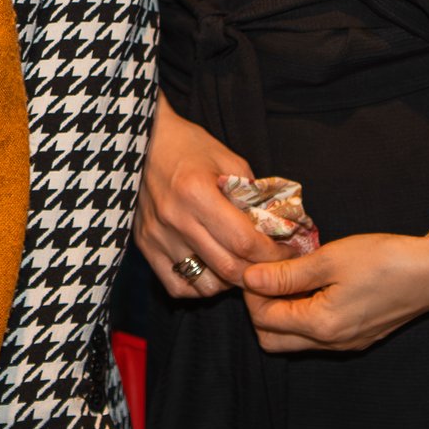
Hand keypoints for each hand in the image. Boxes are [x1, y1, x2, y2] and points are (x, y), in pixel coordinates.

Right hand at [137, 92, 290, 297]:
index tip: (288, 249)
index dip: (273, 252)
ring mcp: (158, 236)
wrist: (140, 142)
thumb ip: (252, 193)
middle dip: (259, 272)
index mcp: (197, 193)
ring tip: (238, 264)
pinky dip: (199, 286)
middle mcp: (176, 219)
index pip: (244, 241)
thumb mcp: (227, 158)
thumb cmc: (187, 145)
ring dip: (230, 282)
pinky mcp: (145, 246)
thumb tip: (276, 226)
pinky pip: (178, 286)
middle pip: (228, 268)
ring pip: (205, 285)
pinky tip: (210, 268)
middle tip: (272, 264)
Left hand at [238, 230, 428, 352]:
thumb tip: (250, 279)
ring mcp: (348, 343)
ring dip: (283, 312)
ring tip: (291, 275)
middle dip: (261, 309)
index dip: (251, 292)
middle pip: (273, 340)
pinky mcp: (360, 336)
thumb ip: (286, 274)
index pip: (264, 319)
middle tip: (268, 275)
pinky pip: (318, 335)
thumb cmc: (385, 260)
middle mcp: (332, 343)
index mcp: (321, 325)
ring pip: (295, 340)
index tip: (256, 264)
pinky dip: (306, 314)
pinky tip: (315, 284)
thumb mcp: (330, 259)